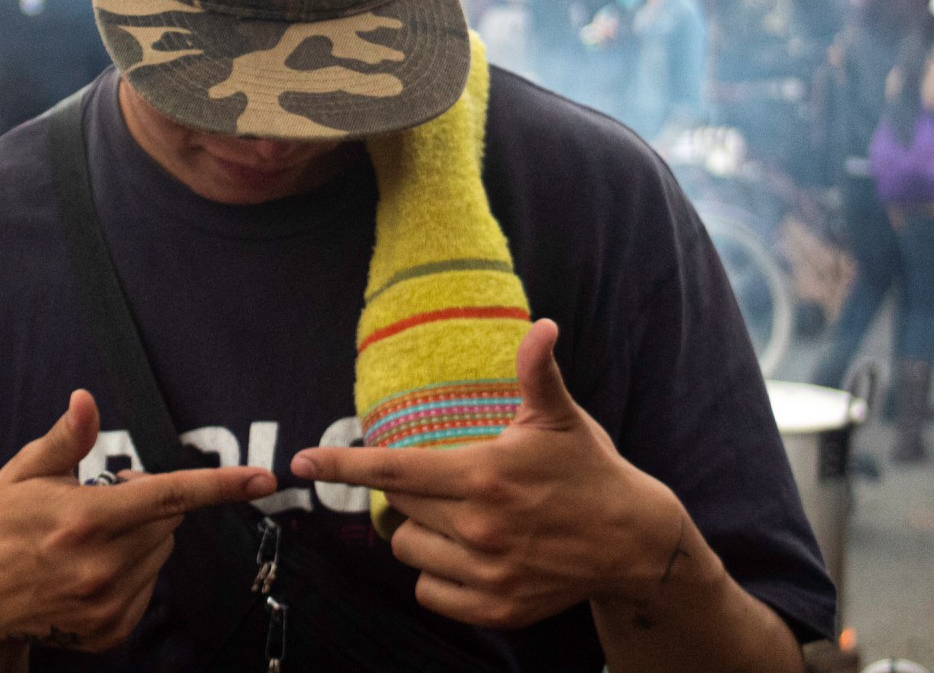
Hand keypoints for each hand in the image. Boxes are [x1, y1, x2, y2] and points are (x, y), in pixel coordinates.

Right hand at [0, 390, 275, 653]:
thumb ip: (64, 440)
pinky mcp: (109, 631)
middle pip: (168, 522)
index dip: (220, 486)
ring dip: (143, 539)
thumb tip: (86, 401)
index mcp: (85, 520)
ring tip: (89, 539)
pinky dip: (133, 572)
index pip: (168, 496)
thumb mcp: (21, 475)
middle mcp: (101, 566)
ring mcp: (106, 605)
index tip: (263, 479)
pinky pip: (148, 587)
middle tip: (101, 503)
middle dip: (148, 504)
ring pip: (162, 553)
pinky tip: (90, 570)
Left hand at [292, 320, 682, 629]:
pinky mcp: (497, 609)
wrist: (632, 543)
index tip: (302, 463)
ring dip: (421, 535)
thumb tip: (541, 325)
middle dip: (407, 496)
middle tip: (442, 484)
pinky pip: (430, 593)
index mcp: (484, 475)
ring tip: (460, 519)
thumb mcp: (559, 417)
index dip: (342, 467)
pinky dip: (436, 576)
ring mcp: (488, 574)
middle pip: (398, 511)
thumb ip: (537, 373)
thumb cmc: (588, 470)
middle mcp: (480, 528)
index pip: (393, 472)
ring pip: (410, 552)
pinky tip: (466, 556)